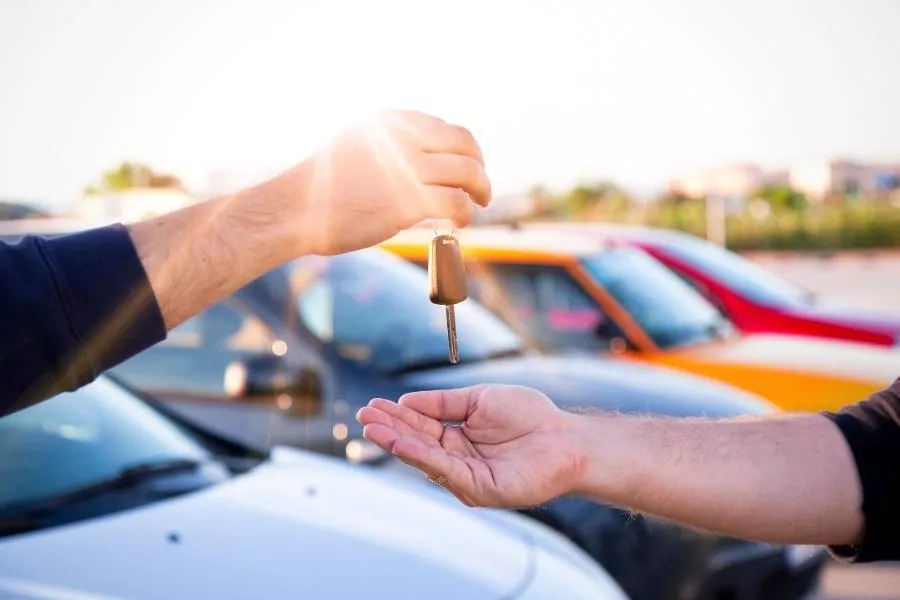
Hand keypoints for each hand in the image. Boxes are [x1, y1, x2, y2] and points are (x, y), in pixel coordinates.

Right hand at [271, 109, 490, 255]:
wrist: (294, 210)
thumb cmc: (320, 188)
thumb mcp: (357, 147)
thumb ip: (391, 149)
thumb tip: (425, 165)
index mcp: (391, 121)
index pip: (444, 128)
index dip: (463, 149)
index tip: (466, 166)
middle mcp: (403, 136)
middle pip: (464, 143)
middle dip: (479, 165)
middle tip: (481, 187)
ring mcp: (408, 166)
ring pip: (468, 172)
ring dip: (481, 189)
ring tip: (479, 204)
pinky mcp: (409, 200)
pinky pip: (456, 202)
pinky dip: (466, 212)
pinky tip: (462, 221)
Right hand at [356, 384, 585, 507]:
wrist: (567, 438)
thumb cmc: (531, 416)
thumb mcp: (479, 399)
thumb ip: (443, 403)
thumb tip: (406, 400)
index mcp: (458, 435)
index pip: (420, 424)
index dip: (397, 415)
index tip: (373, 405)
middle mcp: (458, 457)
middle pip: (417, 442)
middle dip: (389, 429)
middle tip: (364, 416)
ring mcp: (467, 475)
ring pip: (425, 458)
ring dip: (397, 443)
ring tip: (373, 428)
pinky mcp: (478, 489)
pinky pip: (445, 470)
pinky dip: (422, 456)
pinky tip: (403, 442)